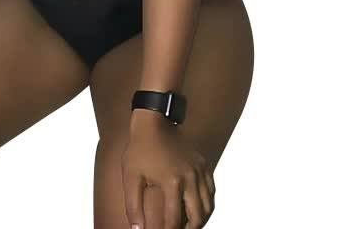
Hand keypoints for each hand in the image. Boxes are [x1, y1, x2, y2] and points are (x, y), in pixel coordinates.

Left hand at [121, 113, 215, 228]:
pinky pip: (211, 190)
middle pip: (197, 217)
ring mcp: (198, 170)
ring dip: (200, 219)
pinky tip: (196, 207)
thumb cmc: (140, 148)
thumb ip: (133, 205)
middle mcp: (189, 178)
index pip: (174, 220)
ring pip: (208, 205)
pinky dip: (207, 203)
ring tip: (188, 225)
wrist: (153, 122)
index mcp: (172, 182)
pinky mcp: (203, 164)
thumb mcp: (130, 176)